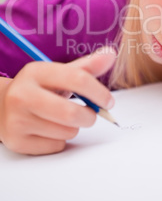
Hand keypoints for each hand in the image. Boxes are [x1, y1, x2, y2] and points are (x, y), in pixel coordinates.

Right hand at [0, 47, 115, 154]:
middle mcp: (23, 94)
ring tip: (64, 120)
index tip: (109, 101)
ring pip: (66, 132)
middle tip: (90, 115)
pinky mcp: (17, 141)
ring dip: (74, 128)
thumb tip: (111, 54)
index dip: (99, 92)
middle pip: (70, 113)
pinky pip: (56, 146)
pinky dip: (61, 140)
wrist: (2, 106)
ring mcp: (17, 119)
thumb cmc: (39, 88)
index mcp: (36, 72)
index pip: (77, 79)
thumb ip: (86, 66)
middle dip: (89, 116)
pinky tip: (51, 130)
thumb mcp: (59, 73)